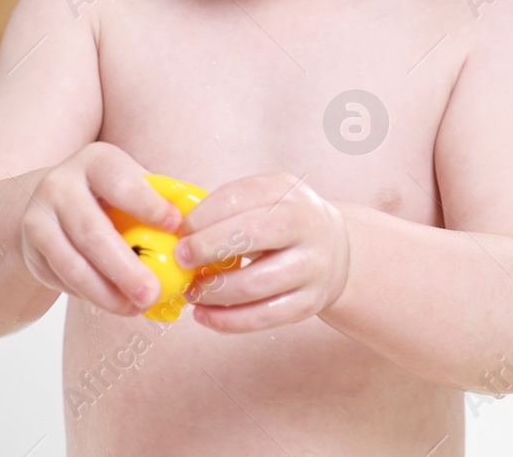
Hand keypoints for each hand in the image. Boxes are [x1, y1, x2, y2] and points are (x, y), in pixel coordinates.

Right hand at [19, 142, 183, 316]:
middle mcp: (60, 184)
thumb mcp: (131, 184)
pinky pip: (61, 278)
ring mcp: (39, 216)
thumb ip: (161, 200)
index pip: (122, 183)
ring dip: (106, 292)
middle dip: (125, 267)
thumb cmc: (110, 195)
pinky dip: (90, 296)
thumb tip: (201, 227)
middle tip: (154, 293)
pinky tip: (115, 304)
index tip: (177, 228)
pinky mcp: (30, 249)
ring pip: (72, 262)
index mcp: (95, 161)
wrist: (50, 201)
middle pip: (93, 230)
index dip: (149, 206)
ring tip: (137, 307)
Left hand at [175, 172, 350, 332]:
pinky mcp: (309, 302)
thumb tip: (177, 232)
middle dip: (208, 247)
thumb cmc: (280, 223)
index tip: (179, 231)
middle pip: (252, 234)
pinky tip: (204, 316)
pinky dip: (228, 320)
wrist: (335, 249)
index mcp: (288, 192)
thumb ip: (227, 209)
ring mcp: (312, 266)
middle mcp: (306, 225)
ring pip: (256, 283)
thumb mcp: (264, 199)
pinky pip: (264, 317)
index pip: (239, 197)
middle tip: (180, 259)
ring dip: (214, 290)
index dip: (203, 216)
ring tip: (191, 291)